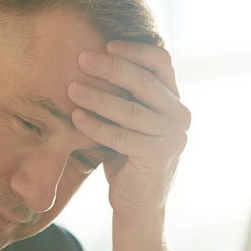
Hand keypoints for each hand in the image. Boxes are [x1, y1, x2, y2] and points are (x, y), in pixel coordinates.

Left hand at [68, 41, 189, 250]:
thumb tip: (92, 58)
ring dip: (97, 96)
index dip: (135, 49)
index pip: (161, 62)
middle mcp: (179, 116)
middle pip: (145, 80)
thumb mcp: (129, 122)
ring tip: (71, 88)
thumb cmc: (127, 159)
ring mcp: (171, 137)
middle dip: (110, 67)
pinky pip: (120, 135)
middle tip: (81, 59)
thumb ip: (125, 96)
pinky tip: (75, 116)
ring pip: (130, 109)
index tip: (106, 43)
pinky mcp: (157, 156)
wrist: (138, 206)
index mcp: (173, 101)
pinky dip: (95, 125)